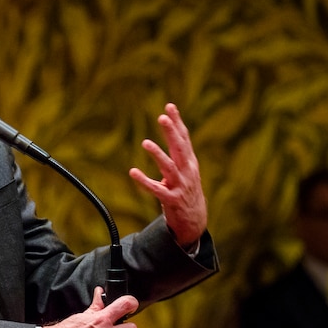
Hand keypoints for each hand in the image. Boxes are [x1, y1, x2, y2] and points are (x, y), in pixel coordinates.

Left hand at [128, 103, 206, 248]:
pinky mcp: (171, 200)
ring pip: (169, 167)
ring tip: (145, 142)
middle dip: (171, 132)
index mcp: (190, 163)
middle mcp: (187, 172)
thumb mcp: (186, 170)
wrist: (194, 221)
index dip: (177, 123)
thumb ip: (179, 153)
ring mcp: (180, 186)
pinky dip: (144, 181)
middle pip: (179, 148)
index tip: (170, 106)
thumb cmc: (186, 191)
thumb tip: (173, 130)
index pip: (184, 138)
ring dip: (157, 154)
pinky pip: (156, 189)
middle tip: (162, 117)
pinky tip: (132, 172)